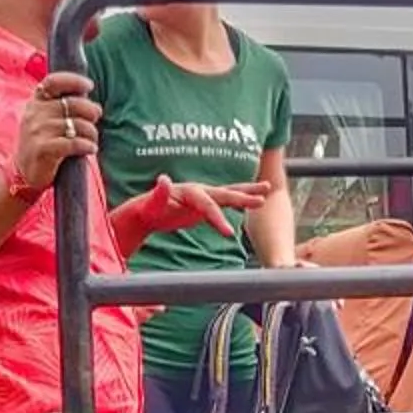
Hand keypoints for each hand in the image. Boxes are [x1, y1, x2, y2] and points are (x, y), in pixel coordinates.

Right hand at [13, 70, 100, 192]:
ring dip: (91, 132)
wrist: (24, 171)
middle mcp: (35, 113)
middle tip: (96, 118)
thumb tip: (91, 101)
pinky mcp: (42, 149)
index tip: (89, 86)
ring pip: (76, 125)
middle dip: (90, 110)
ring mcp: (37, 131)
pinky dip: (87, 145)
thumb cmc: (43, 142)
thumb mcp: (45, 119)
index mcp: (36, 102)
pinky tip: (90, 148)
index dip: (73, 81)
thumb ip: (62, 106)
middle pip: (72, 104)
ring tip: (92, 139)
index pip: (53, 82)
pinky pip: (73, 143)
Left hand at [135, 176, 270, 237]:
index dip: (218, 218)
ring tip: (267, 188)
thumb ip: (158, 194)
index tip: (229, 234)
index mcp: (189, 192)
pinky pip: (226, 202)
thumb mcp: (150, 205)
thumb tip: (163, 179)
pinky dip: (239, 201)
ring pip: (229, 193)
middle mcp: (199, 191)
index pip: (208, 206)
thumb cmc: (147, 210)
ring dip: (247, 192)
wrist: (144, 211)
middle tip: (262, 200)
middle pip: (225, 194)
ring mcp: (204, 196)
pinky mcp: (205, 205)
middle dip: (243, 198)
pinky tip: (254, 201)